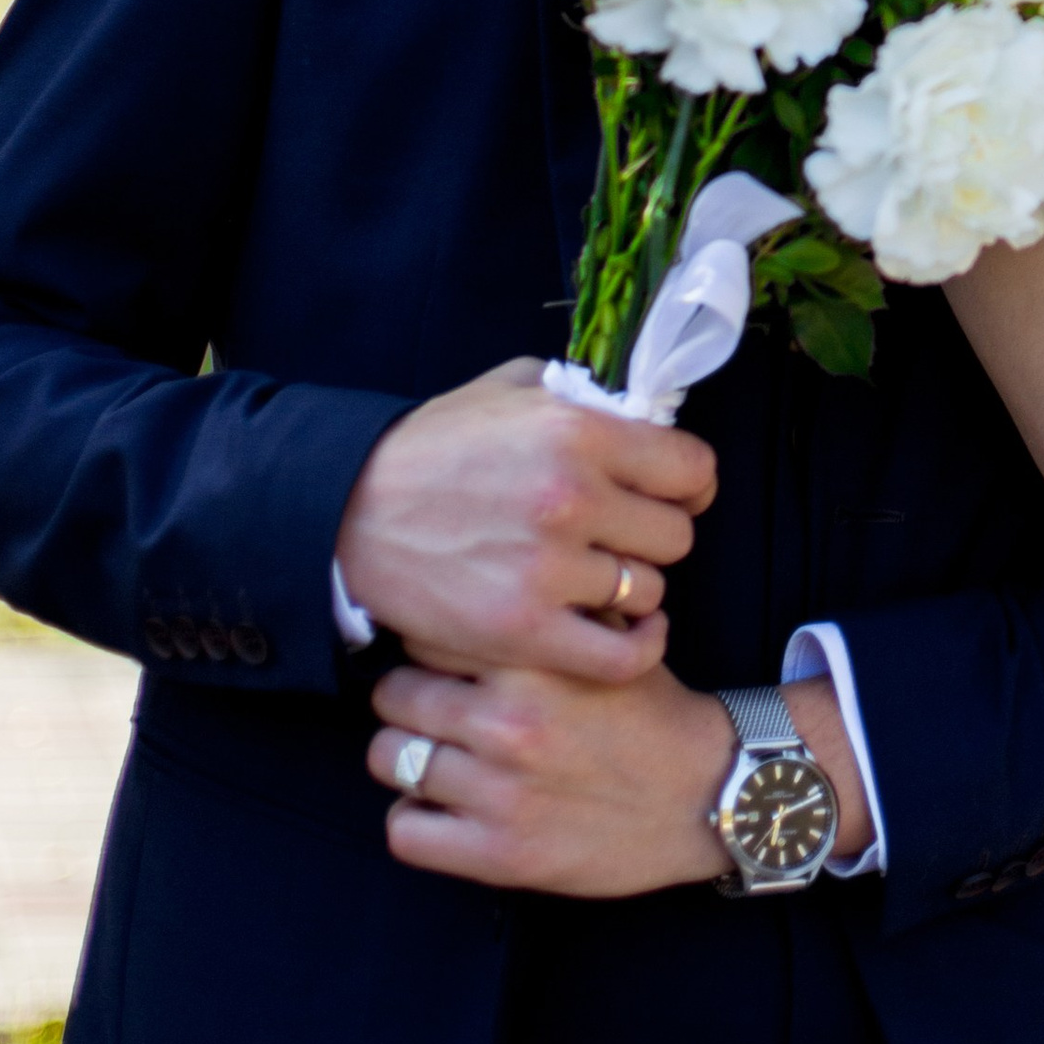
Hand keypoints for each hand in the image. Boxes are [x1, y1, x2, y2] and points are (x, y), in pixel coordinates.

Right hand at [333, 360, 713, 683]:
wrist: (350, 511)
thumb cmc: (434, 446)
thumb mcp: (510, 389)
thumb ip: (583, 397)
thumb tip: (643, 414)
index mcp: (579, 432)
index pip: (693, 468)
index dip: (689, 484)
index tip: (675, 494)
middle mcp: (573, 498)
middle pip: (676, 535)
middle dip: (652, 535)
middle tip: (619, 538)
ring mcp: (549, 569)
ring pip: (649, 591)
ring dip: (630, 587)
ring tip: (594, 578)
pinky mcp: (524, 630)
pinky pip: (622, 654)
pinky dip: (636, 647)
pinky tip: (626, 631)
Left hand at [370, 658, 873, 893]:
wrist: (707, 794)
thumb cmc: (654, 716)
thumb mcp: (610, 641)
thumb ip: (550, 616)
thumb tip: (484, 584)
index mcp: (534, 664)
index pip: (426, 635)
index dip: (431, 642)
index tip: (440, 654)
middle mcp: (508, 724)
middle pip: (394, 695)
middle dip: (410, 697)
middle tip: (434, 707)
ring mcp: (499, 793)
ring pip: (388, 759)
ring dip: (408, 755)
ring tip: (437, 755)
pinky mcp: (499, 856)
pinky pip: (406, 831)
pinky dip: (416, 818)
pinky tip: (444, 806)